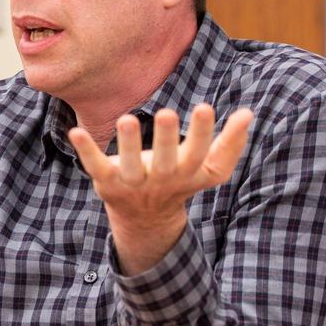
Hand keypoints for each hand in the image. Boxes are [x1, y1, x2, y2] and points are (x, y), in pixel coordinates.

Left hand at [67, 104, 253, 274]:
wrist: (146, 218)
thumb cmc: (179, 181)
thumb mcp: (208, 170)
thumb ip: (230, 144)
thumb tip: (249, 113)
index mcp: (187, 173)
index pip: (200, 154)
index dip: (204, 134)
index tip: (206, 107)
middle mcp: (161, 180)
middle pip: (166, 162)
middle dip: (168, 139)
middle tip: (169, 112)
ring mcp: (132, 182)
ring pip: (130, 165)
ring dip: (128, 143)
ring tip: (127, 118)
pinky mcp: (106, 182)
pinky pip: (95, 165)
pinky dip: (86, 150)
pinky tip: (75, 132)